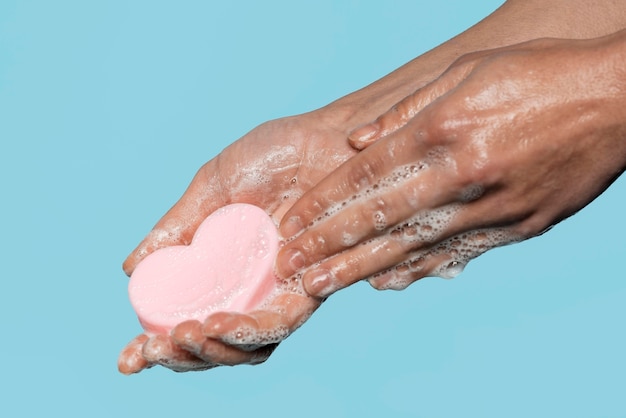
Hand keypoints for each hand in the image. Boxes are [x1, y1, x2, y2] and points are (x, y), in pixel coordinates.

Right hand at [119, 112, 358, 373]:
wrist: (325, 134)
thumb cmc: (274, 155)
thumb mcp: (214, 187)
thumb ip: (179, 228)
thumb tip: (131, 269)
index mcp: (227, 270)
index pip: (191, 320)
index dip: (160, 348)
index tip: (128, 359)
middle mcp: (257, 288)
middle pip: (221, 345)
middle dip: (183, 357)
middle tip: (150, 349)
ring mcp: (286, 289)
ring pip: (252, 345)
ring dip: (214, 349)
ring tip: (184, 334)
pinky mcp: (317, 282)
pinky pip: (283, 320)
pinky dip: (249, 329)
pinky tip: (216, 322)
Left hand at [276, 33, 625, 297]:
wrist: (617, 98)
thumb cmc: (538, 76)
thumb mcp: (467, 73)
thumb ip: (406, 112)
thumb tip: (358, 144)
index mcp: (446, 129)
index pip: (367, 173)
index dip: (324, 201)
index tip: (292, 222)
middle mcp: (463, 173)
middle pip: (380, 216)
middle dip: (329, 244)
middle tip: (289, 265)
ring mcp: (492, 206)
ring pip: (413, 245)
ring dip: (360, 268)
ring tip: (319, 286)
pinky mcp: (518, 227)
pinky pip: (458, 254)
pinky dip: (419, 271)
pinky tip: (386, 285)